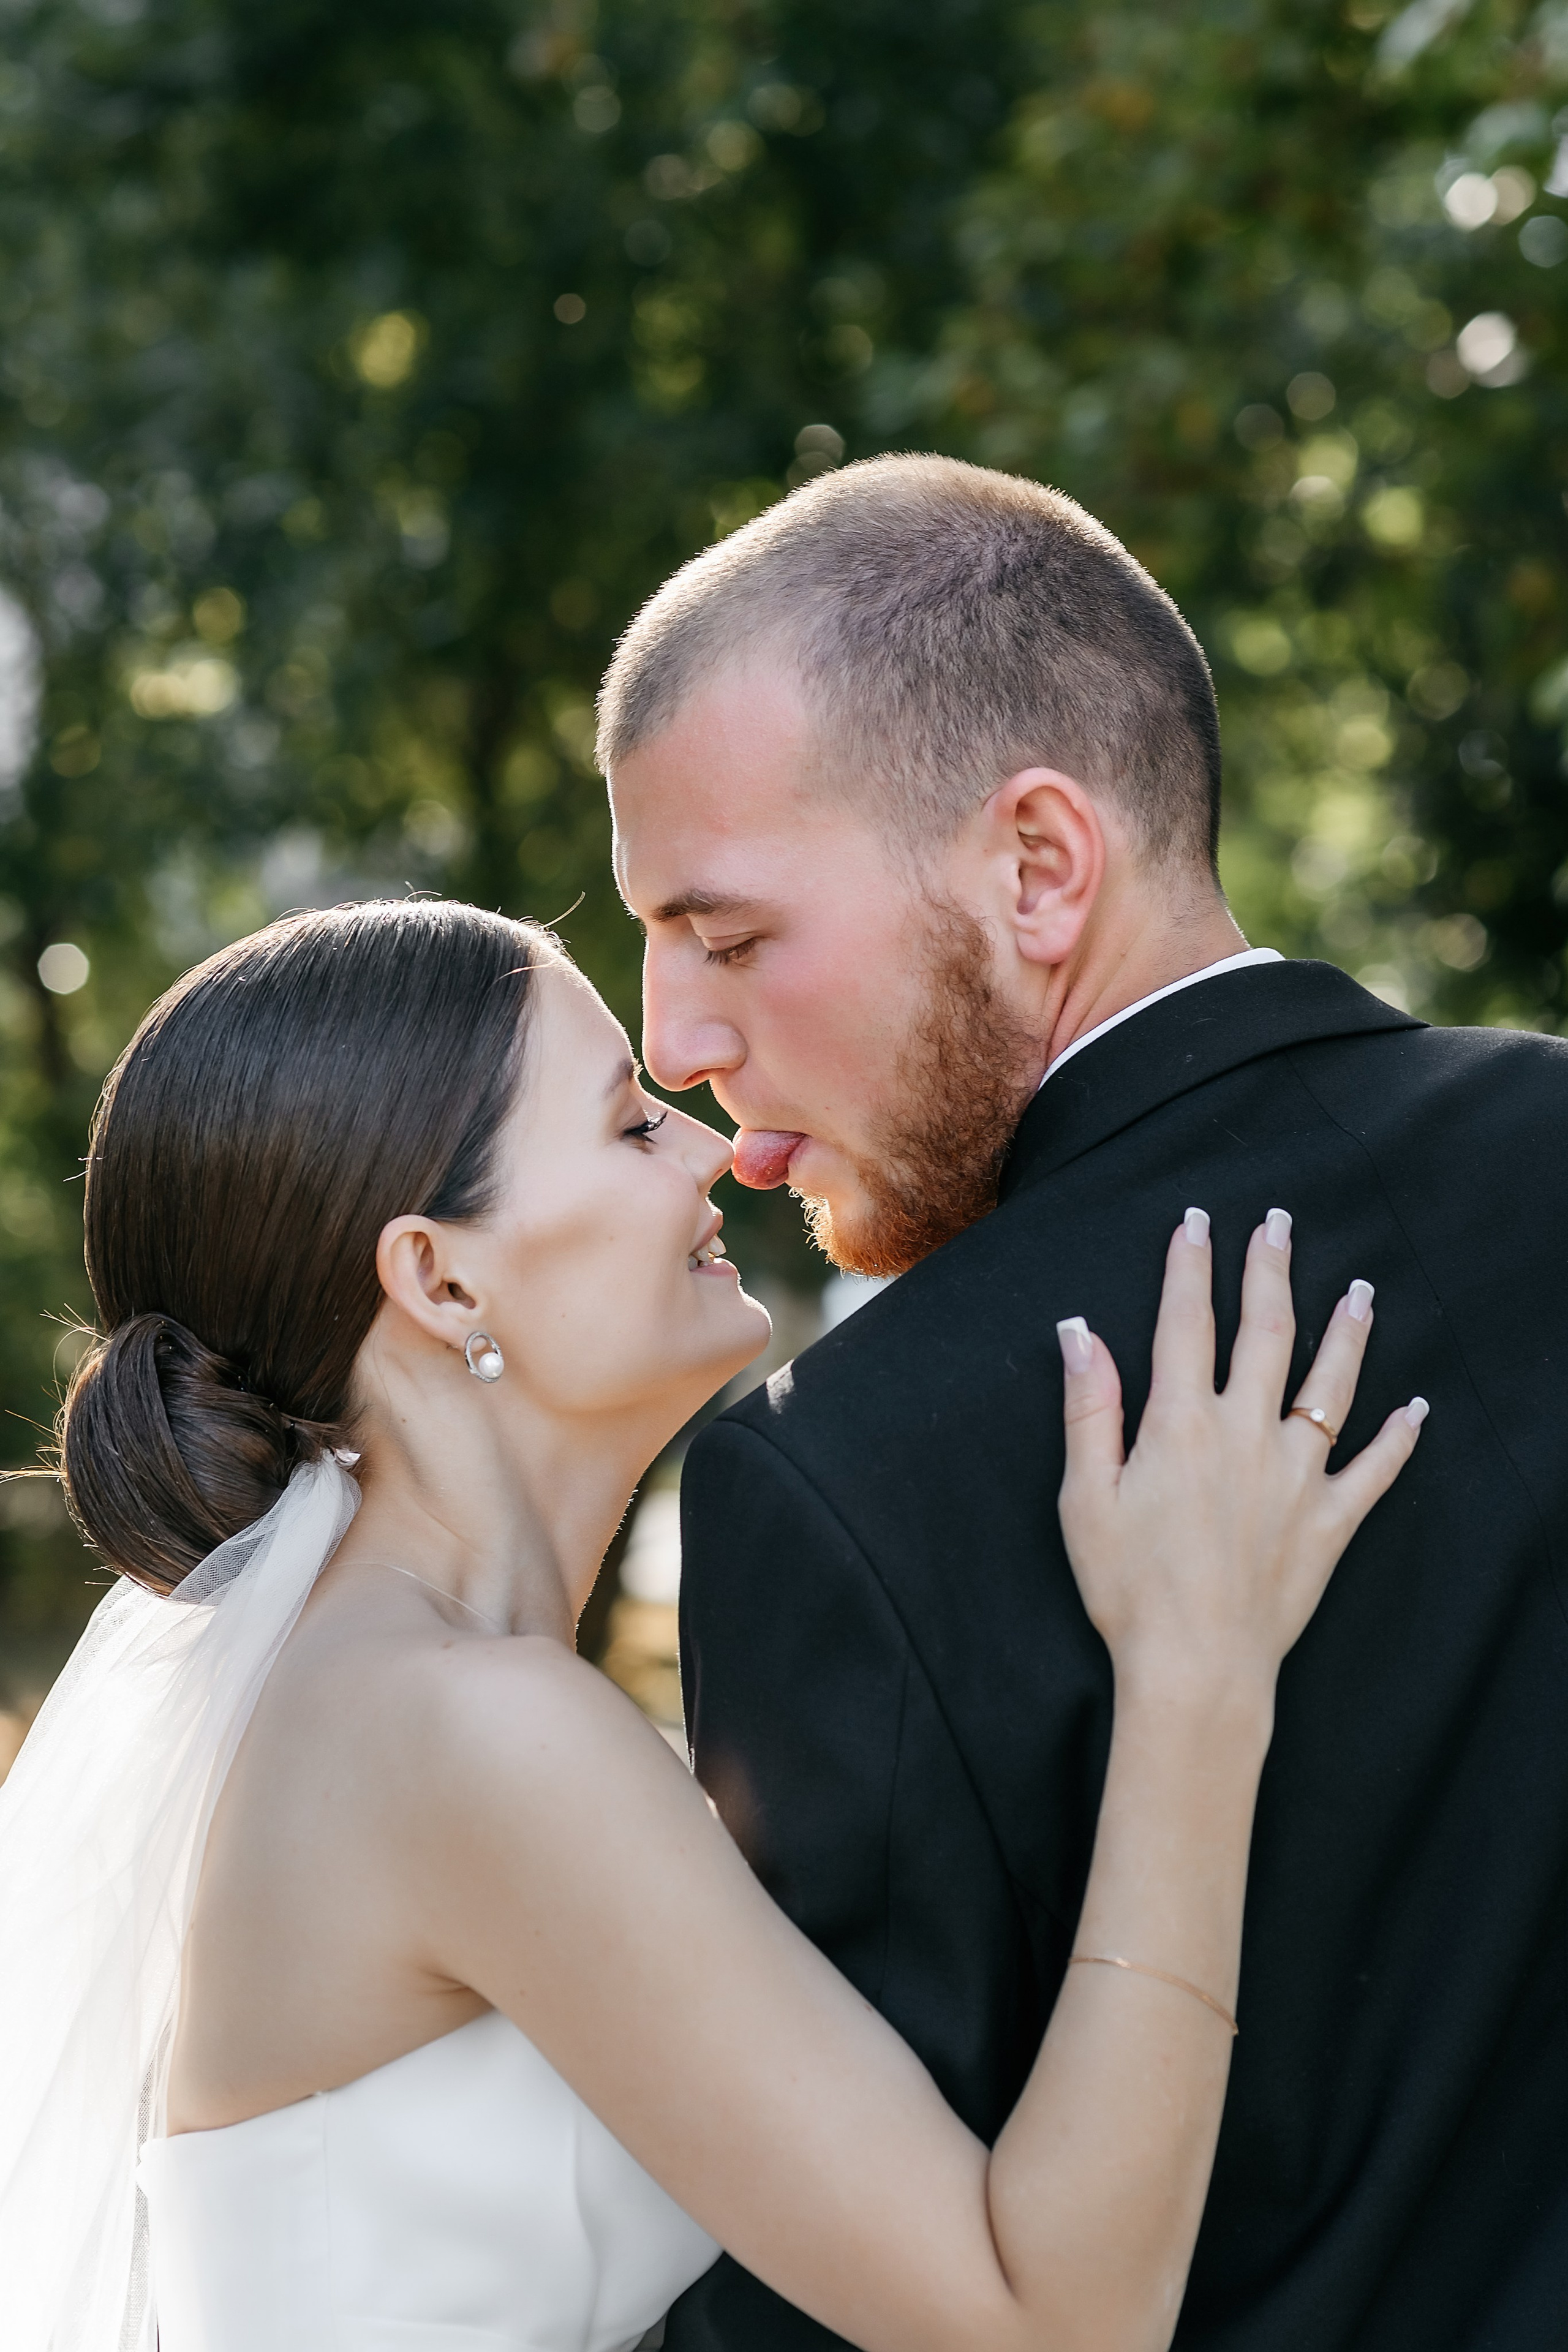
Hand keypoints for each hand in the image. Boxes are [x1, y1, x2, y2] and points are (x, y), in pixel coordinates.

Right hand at [1056, 1209, 1426, 1699]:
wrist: (1194, 1667)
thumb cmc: (1128, 1588)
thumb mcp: (1084, 1496)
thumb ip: (1089, 1408)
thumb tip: (1080, 1333)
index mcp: (1182, 1423)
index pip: (1187, 1322)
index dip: (1192, 1265)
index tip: (1198, 1221)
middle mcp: (1247, 1435)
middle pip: (1266, 1333)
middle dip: (1271, 1272)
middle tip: (1279, 1225)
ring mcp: (1297, 1477)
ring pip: (1331, 1387)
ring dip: (1347, 1333)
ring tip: (1361, 1292)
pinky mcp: (1329, 1523)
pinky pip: (1375, 1471)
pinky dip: (1399, 1439)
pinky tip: (1417, 1410)